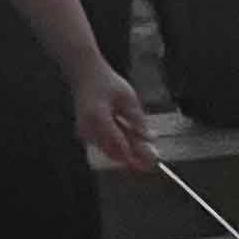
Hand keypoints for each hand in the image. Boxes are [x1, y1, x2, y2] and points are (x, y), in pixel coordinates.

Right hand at [73, 61, 157, 175]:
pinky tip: (135, 144)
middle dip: (134, 158)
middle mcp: (89, 128)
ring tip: (148, 152)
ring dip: (128, 153)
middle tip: (153, 162)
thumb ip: (137, 119)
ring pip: (110, 150)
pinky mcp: (86, 134)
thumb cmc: (107, 83)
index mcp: (99, 117)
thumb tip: (149, 137)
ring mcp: (85, 132)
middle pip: (114, 151)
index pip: (118, 143)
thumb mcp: (128, 97)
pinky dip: (119, 146)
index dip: (135, 156)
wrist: (85, 75)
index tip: (150, 163)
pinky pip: (105, 145)